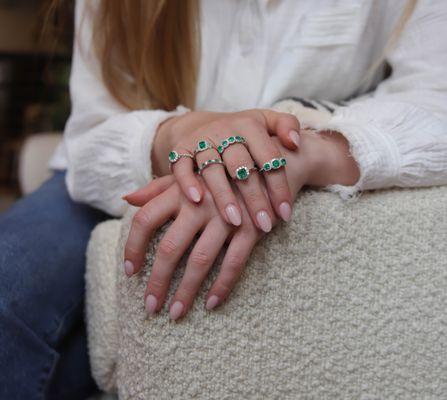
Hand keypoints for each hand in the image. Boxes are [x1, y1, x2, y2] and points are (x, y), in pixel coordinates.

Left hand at [124, 174, 268, 319]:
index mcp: (179, 190)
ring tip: (176, 313)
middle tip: (150, 307)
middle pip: (169, 248)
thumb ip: (157, 188)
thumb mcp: (188, 175)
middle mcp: (199, 203)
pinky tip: (211, 304)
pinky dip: (222, 286)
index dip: (132, 248)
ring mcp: (225, 217)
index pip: (144, 220)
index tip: (130, 272)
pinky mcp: (251, 229)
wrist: (266, 166)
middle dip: (158, 282)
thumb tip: (127, 198)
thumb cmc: (219, 175)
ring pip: (200, 261)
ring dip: (186, 291)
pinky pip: (234, 263)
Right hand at [151, 109, 301, 231]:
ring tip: (235, 221)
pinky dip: (187, 181)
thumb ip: (287, 124)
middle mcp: (225, 131)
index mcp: (250, 125)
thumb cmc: (244, 133)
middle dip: (254, 197)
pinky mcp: (181, 149)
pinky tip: (197, 200)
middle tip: (265, 224)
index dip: (279, 185)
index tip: (286, 213)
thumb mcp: (267, 121)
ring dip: (224, 196)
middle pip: (242, 166)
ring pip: (212, 169)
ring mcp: (201, 140)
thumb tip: (296, 142)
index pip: (268, 157)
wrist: (205, 126)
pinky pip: (181, 165)